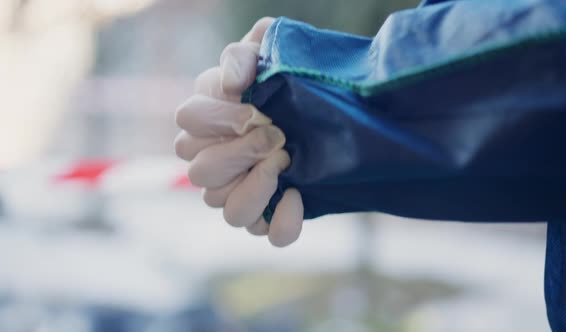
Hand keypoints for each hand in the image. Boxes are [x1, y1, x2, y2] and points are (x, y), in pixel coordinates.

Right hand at [174, 18, 303, 246]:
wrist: (329, 112)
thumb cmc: (287, 79)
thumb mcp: (266, 51)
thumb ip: (242, 56)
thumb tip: (233, 86)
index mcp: (208, 120)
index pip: (187, 120)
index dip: (217, 118)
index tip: (252, 112)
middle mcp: (215, 162)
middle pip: (200, 174)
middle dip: (240, 154)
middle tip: (277, 137)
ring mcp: (242, 193)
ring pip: (229, 213)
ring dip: (256, 189)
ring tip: (285, 164)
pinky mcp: (273, 214)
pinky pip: (272, 235)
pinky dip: (284, 220)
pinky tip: (298, 195)